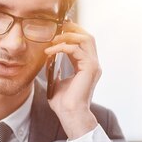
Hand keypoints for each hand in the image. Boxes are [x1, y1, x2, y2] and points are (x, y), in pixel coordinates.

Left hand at [43, 21, 99, 139]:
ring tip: (53, 39)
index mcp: (86, 66)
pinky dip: (62, 47)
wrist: (70, 114)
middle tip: (56, 28)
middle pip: (88, 36)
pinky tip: (50, 51)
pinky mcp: (90, 68)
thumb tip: (48, 58)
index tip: (56, 31)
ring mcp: (93, 65)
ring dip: (68, 36)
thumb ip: (54, 69)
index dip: (70, 34)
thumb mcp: (56, 81)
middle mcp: (92, 64)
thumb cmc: (63, 103)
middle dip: (72, 29)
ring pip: (86, 38)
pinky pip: (76, 49)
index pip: (82, 43)